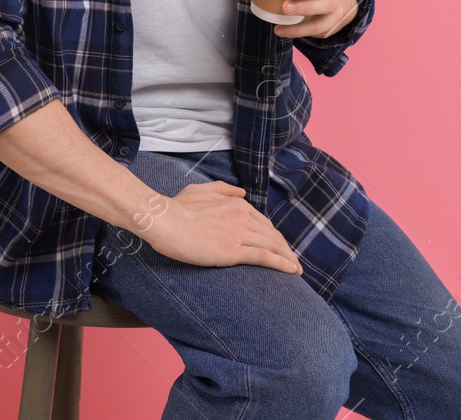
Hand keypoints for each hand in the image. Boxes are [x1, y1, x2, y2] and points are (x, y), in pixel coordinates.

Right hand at [132, 181, 302, 273]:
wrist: (164, 220)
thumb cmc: (177, 206)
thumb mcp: (202, 189)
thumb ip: (224, 189)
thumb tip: (242, 193)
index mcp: (236, 204)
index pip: (262, 222)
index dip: (273, 235)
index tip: (278, 244)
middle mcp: (242, 217)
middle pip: (272, 234)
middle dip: (285, 248)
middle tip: (292, 259)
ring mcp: (239, 234)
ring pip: (272, 245)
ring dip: (288, 257)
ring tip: (296, 268)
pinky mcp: (233, 251)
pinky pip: (265, 257)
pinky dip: (282, 263)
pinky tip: (291, 270)